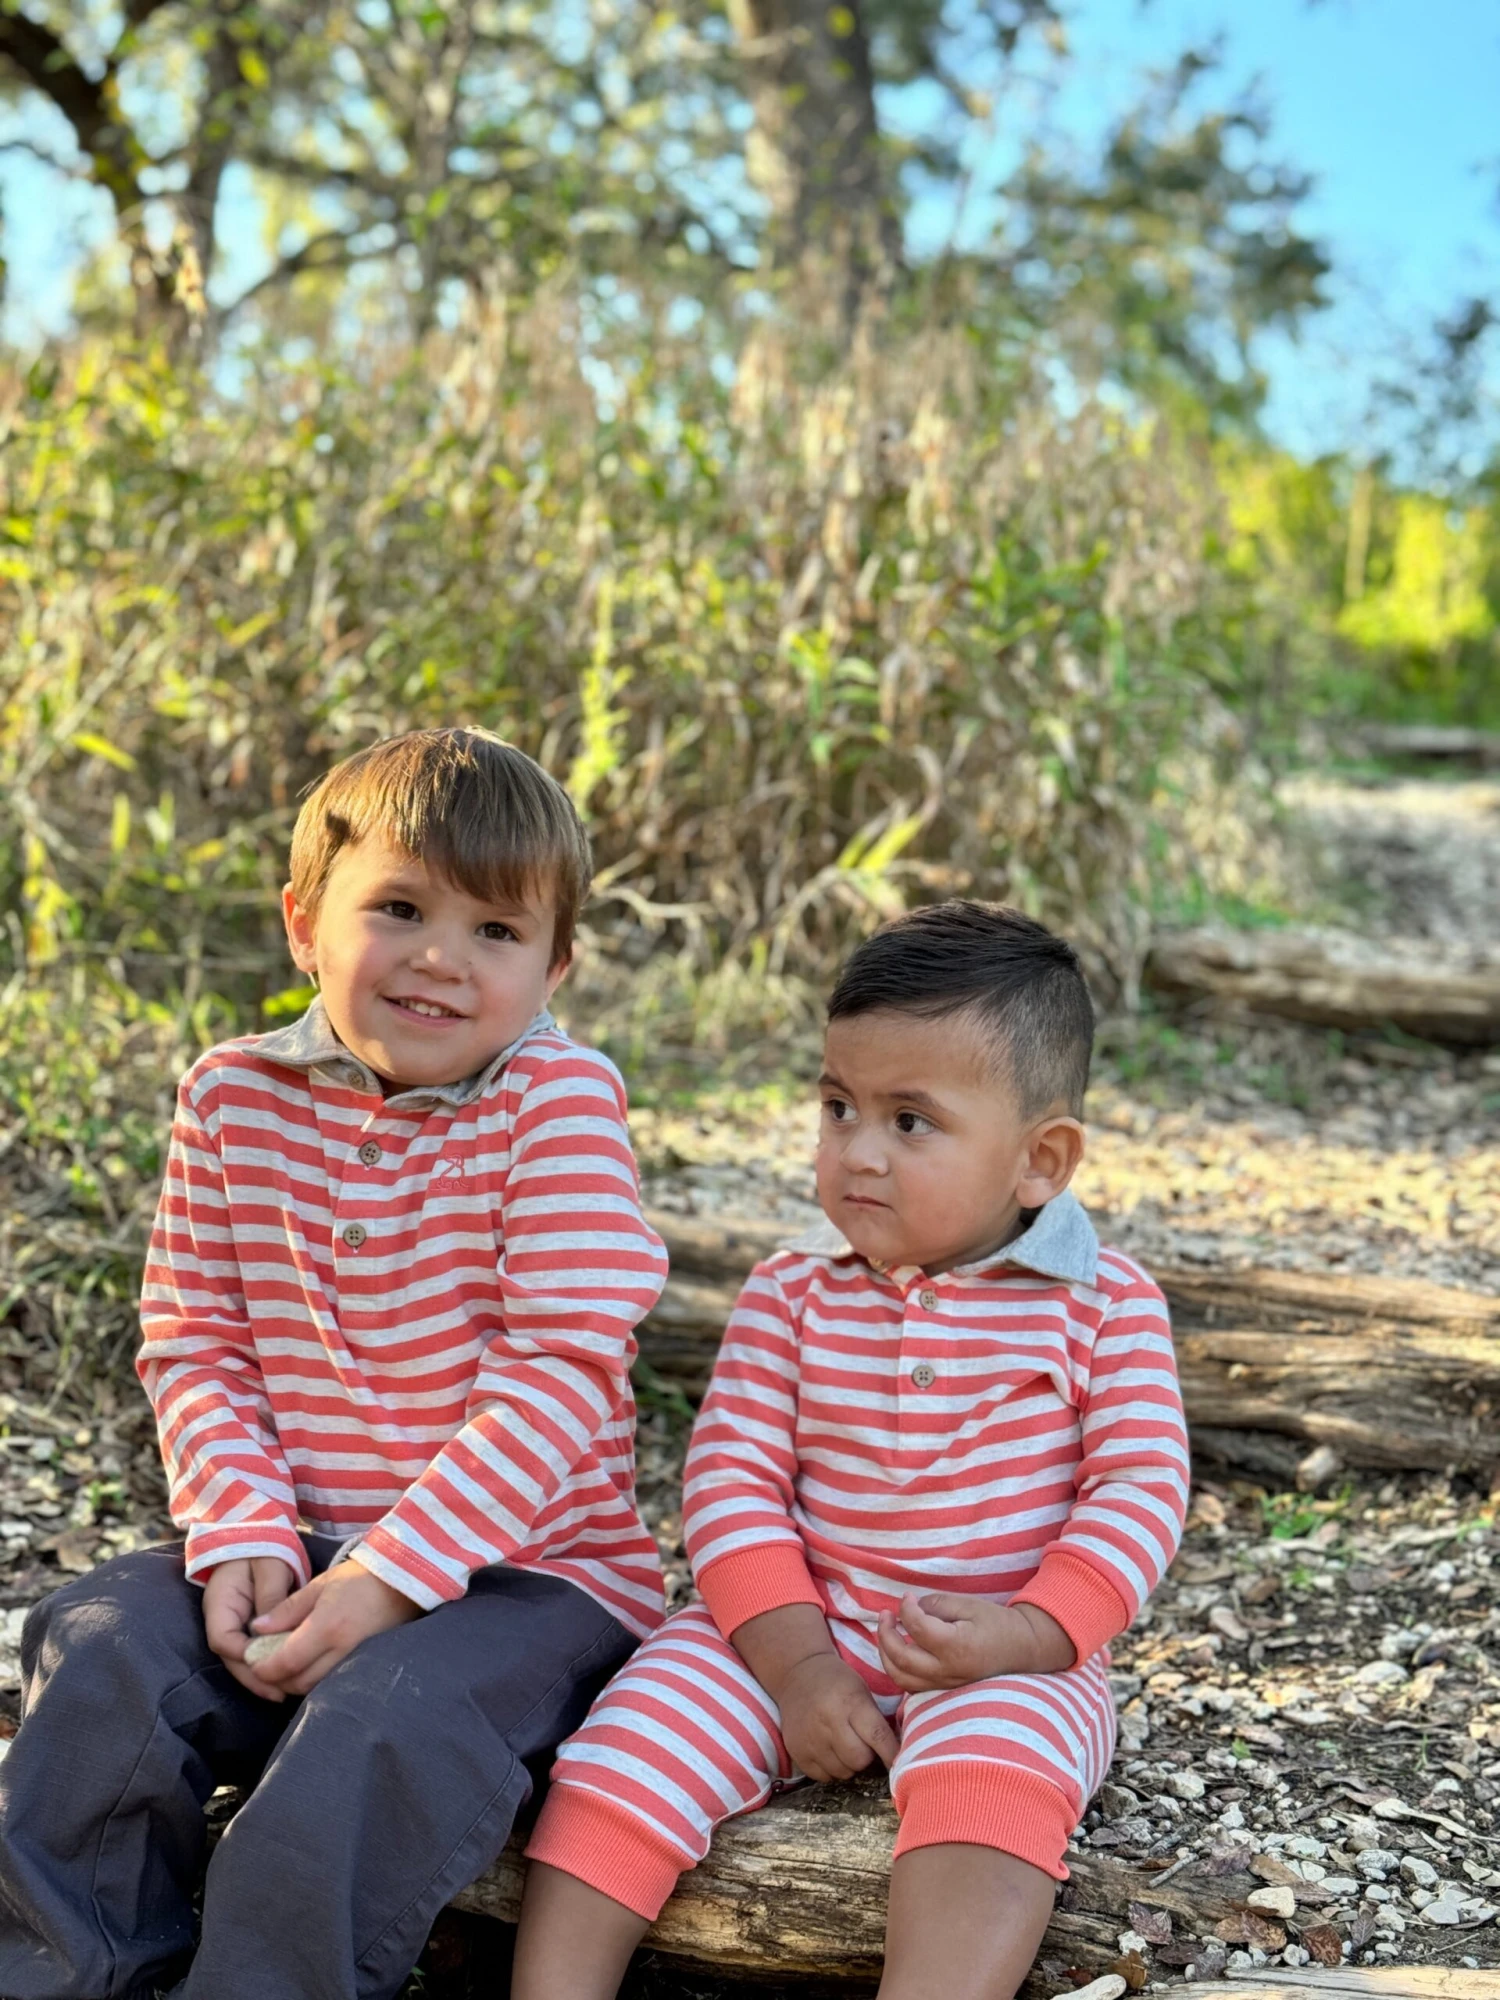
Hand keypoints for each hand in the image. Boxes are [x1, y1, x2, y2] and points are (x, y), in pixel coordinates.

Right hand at [202, 1557, 297, 1701]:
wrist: (254, 1531)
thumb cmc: (261, 1546)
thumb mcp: (270, 1566)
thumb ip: (271, 1596)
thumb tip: (274, 1629)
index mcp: (220, 1602)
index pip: (223, 1639)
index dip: (243, 1657)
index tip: (267, 1668)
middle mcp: (220, 1617)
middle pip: (231, 1656)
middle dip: (253, 1676)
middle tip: (278, 1694)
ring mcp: (231, 1622)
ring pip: (239, 1657)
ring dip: (259, 1675)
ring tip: (282, 1693)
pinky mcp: (244, 1624)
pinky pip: (250, 1649)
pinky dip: (264, 1662)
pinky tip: (281, 1676)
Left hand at [246, 1558, 421, 1696]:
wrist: (404, 1580)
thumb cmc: (359, 1577)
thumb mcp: (319, 1585)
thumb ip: (287, 1610)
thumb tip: (257, 1629)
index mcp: (327, 1627)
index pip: (286, 1662)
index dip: (264, 1669)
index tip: (252, 1663)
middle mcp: (342, 1650)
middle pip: (299, 1683)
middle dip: (277, 1680)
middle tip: (266, 1666)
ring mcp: (357, 1661)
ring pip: (316, 1687)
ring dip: (296, 1682)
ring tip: (286, 1666)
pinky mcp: (367, 1664)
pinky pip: (333, 1682)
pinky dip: (316, 1680)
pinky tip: (311, 1666)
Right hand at [776, 1652, 899, 1782]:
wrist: (796, 1674)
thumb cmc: (837, 1682)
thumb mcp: (861, 1691)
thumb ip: (876, 1720)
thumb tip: (896, 1754)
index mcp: (849, 1702)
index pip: (877, 1736)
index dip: (891, 1753)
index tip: (898, 1762)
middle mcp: (828, 1721)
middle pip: (860, 1760)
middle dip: (866, 1757)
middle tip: (863, 1745)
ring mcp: (810, 1738)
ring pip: (842, 1772)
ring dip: (849, 1764)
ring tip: (843, 1745)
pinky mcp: (797, 1751)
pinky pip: (823, 1777)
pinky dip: (831, 1769)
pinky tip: (828, 1750)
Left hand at [877, 1593, 1074, 1691]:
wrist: (1023, 1649)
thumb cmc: (997, 1623)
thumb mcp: (968, 1605)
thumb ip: (936, 1605)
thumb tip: (909, 1609)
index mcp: (956, 1646)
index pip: (916, 1627)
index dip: (905, 1608)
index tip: (906, 1597)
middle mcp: (949, 1671)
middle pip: (901, 1658)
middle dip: (885, 1634)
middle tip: (885, 1614)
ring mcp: (946, 1685)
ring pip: (901, 1678)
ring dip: (886, 1655)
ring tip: (886, 1633)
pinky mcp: (945, 1691)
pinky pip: (912, 1687)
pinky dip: (898, 1670)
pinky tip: (899, 1652)